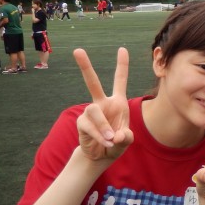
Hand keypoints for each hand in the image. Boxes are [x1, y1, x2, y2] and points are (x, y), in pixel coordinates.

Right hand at [74, 47, 133, 161]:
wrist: (102, 156)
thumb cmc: (116, 143)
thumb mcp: (126, 140)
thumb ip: (126, 138)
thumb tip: (117, 135)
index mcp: (118, 102)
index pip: (120, 81)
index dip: (122, 65)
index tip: (122, 49)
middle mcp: (103, 103)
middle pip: (92, 83)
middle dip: (85, 66)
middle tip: (78, 50)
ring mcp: (90, 112)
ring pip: (94, 111)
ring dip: (103, 126)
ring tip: (111, 139)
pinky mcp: (81, 123)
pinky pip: (89, 126)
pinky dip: (99, 136)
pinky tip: (106, 142)